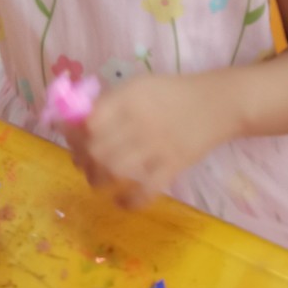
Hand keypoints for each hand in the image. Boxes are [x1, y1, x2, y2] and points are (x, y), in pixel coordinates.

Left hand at [63, 73, 236, 203]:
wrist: (217, 103)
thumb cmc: (172, 93)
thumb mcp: (139, 86)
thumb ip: (111, 102)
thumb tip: (78, 123)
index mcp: (128, 97)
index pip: (89, 121)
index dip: (72, 134)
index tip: (70, 139)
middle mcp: (139, 121)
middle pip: (96, 149)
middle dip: (82, 160)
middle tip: (82, 163)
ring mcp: (157, 145)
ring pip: (115, 170)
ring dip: (98, 180)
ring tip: (98, 181)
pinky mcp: (174, 165)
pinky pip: (146, 190)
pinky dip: (129, 201)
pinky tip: (121, 201)